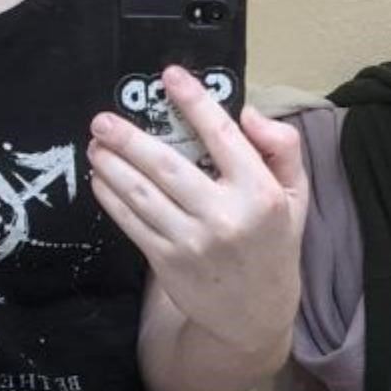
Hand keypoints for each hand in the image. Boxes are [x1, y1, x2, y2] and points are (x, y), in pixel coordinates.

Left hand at [87, 66, 307, 355]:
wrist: (255, 315)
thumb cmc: (272, 242)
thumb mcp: (295, 195)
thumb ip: (281, 148)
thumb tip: (249, 112)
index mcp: (260, 193)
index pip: (223, 138)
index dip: (195, 103)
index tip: (170, 75)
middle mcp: (225, 217)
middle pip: (168, 166)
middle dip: (129, 139)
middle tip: (102, 119)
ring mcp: (193, 241)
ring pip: (141, 194)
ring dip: (111, 166)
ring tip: (95, 143)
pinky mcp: (166, 261)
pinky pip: (130, 221)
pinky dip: (110, 197)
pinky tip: (100, 178)